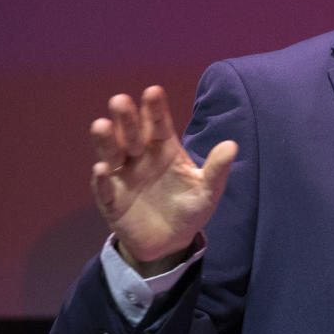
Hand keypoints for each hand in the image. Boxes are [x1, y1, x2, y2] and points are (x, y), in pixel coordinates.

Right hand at [90, 86, 236, 275]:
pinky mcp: (112, 200)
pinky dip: (103, 178)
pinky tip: (103, 169)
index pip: (159, 124)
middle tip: (120, 100)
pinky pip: (105, 187)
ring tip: (101, 125)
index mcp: (164, 149)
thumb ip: (217, 169)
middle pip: (132, 134)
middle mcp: (140, 157)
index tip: (153, 91)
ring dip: (106, 140)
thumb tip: (232, 145)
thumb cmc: (190, 208)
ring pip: (112, 153)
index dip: (156, 109)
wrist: (171, 242)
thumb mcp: (207, 191)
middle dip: (127, 118)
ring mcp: (124, 177)